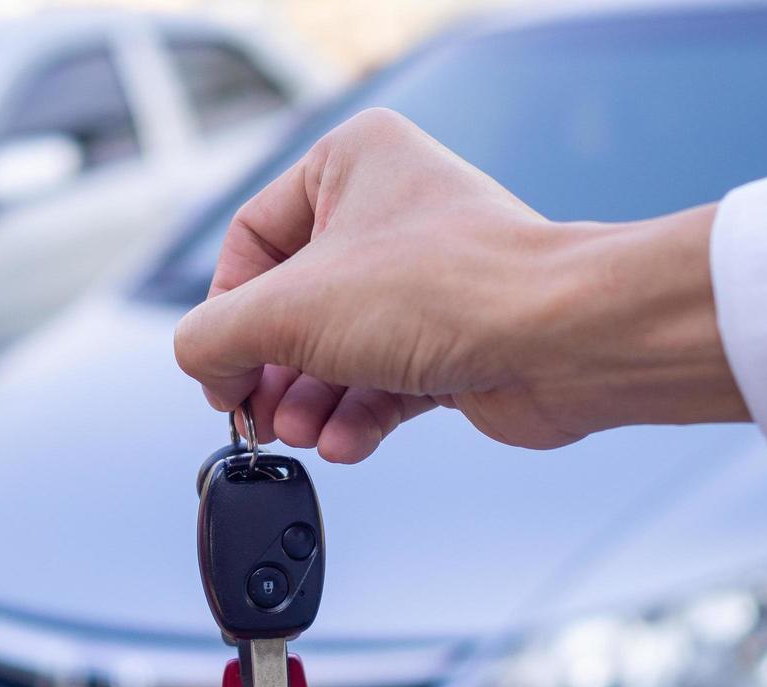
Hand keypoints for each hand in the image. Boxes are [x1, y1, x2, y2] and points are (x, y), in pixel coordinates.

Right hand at [174, 108, 745, 462]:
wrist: (564, 341)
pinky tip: (344, 444)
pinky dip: (359, 415)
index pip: (252, 240)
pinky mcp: (456, 339)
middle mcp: (392, 212)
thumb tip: (202, 365)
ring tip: (301, 434)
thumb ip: (213, 336)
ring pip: (339, 348)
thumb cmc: (445, 292)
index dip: (226, 312)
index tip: (219, 371)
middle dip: (272, 370)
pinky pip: (386, 379)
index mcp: (351, 163)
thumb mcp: (288, 310)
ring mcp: (427, 280)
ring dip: (311, 401)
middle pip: (293, 303)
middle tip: (257, 416)